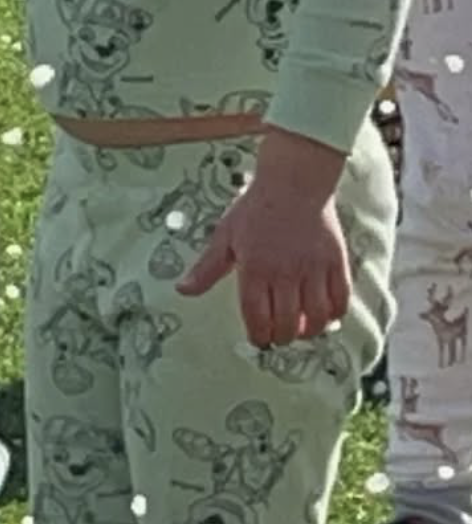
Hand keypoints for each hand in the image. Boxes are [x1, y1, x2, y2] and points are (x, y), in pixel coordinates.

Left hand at [175, 128, 350, 344]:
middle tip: (278, 336)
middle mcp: (285, 273)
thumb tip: (183, 291)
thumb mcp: (224, 237)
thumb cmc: (255, 209)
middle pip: (288, 324)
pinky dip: (334, 314)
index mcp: (255, 269)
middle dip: (281, 337)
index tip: (258, 340)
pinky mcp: (336, 263)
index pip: (257, 317)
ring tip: (301, 329)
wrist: (293, 183)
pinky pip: (341, 300)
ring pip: (317, 317)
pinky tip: (324, 314)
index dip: (258, 335)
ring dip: (309, 331)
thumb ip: (206, 269)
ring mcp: (314, 269)